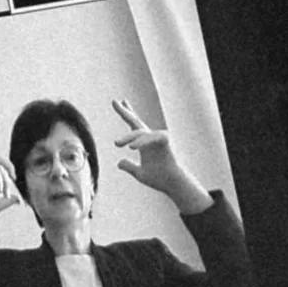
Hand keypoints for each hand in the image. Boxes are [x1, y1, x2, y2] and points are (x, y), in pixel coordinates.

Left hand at [112, 98, 211, 215]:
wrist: (173, 184)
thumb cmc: (160, 179)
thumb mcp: (140, 174)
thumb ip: (130, 167)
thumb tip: (119, 163)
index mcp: (145, 143)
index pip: (134, 125)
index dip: (127, 113)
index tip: (119, 101)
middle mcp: (152, 137)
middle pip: (136, 121)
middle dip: (125, 111)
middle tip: (114, 101)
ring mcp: (159, 137)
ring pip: (139, 133)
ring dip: (127, 137)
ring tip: (117, 144)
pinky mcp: (165, 139)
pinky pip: (150, 137)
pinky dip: (141, 141)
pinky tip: (132, 147)